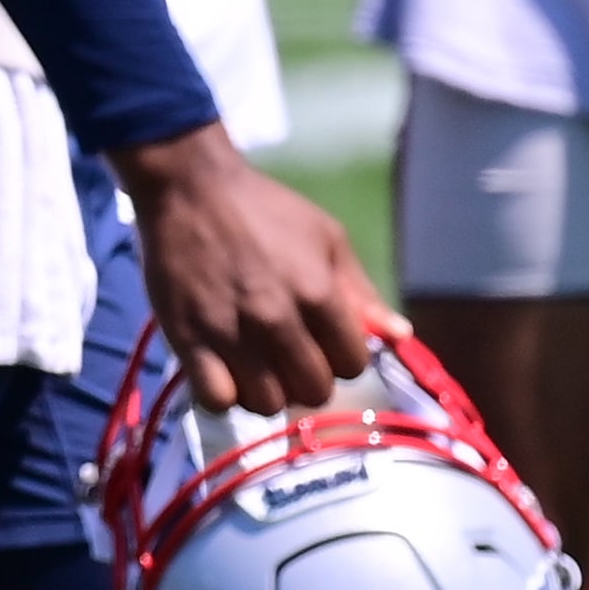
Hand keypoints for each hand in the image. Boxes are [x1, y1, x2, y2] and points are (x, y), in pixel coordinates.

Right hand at [114, 122, 393, 415]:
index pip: (352, 365)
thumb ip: (361, 291)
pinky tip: (223, 373)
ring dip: (267, 390)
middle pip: (313, 391)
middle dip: (308, 376)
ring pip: (267, 403)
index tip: (322, 340)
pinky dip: (223, 395)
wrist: (189, 186)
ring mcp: (230, 333)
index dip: (342, 355)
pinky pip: (216, 400)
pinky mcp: (187, 339)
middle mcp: (276, 320)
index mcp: (318, 294)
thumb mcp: (325, 237)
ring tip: (255, 365)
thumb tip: (401, 336)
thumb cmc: (263, 209)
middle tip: (288, 354)